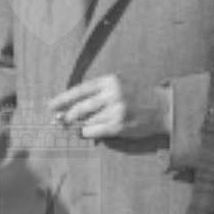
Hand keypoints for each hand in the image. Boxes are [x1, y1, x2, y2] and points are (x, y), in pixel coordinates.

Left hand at [50, 76, 168, 141]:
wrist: (163, 107)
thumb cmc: (138, 95)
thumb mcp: (119, 84)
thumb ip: (98, 91)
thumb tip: (71, 105)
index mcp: (110, 80)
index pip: (81, 89)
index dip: (63, 98)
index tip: (50, 105)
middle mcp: (112, 94)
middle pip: (81, 107)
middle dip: (67, 116)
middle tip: (58, 121)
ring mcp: (116, 110)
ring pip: (87, 121)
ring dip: (79, 126)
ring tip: (74, 126)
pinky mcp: (119, 125)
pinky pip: (95, 131)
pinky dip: (87, 133)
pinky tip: (85, 132)